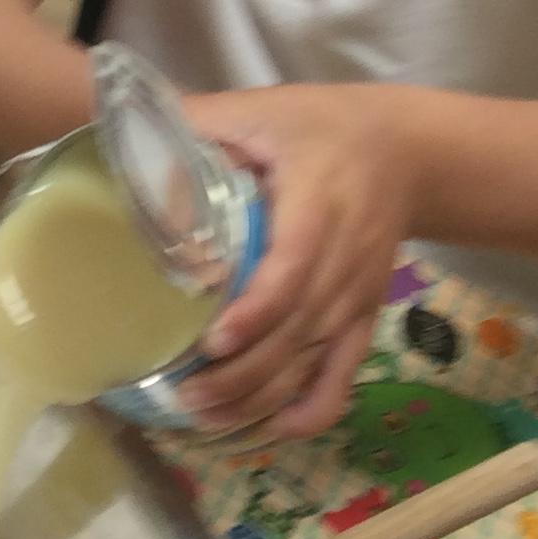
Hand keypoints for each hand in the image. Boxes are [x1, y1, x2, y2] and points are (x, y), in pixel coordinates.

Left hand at [178, 84, 414, 442]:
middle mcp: (348, 254)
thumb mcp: (265, 109)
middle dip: (246, 372)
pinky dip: (316, 407)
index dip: (259, 309)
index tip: (214, 340)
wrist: (408, 152)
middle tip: (187, 394)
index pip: (296, 265)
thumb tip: (129, 130)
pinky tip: (275, 429)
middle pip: (301, 327)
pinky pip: (347, 371)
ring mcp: (360, 292)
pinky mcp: (366, 315)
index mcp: (321, 199)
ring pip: (317, 357)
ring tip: (206, 416)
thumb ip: (202, 121)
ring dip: (264, 395)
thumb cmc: (323, 126)